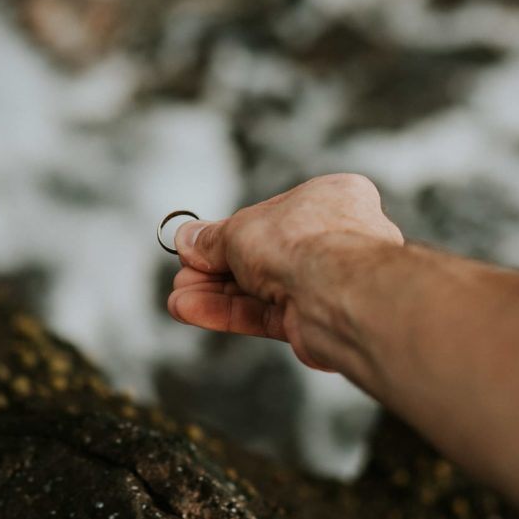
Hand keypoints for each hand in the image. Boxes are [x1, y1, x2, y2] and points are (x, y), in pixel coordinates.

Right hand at [167, 174, 403, 370]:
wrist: (341, 294)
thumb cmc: (308, 243)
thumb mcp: (242, 230)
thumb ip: (214, 239)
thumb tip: (188, 239)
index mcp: (331, 198)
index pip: (270, 216)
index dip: (229, 233)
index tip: (197, 246)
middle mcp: (335, 239)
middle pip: (262, 255)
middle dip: (216, 270)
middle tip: (183, 277)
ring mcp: (328, 282)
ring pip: (261, 288)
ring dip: (216, 294)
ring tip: (178, 300)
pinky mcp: (318, 319)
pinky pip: (266, 315)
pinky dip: (229, 314)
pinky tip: (193, 311)